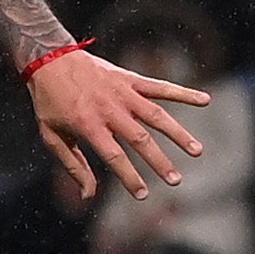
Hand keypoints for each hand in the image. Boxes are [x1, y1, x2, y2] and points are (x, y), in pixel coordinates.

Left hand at [26, 49, 212, 201]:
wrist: (49, 57)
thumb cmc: (50, 102)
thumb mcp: (52, 136)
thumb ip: (73, 166)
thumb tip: (88, 196)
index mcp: (88, 125)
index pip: (114, 156)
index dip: (130, 177)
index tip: (143, 195)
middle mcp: (109, 109)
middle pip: (140, 139)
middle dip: (159, 162)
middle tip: (176, 181)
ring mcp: (123, 92)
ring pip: (156, 115)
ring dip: (179, 134)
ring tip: (197, 151)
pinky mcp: (131, 79)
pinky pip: (160, 87)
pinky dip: (183, 93)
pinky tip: (205, 100)